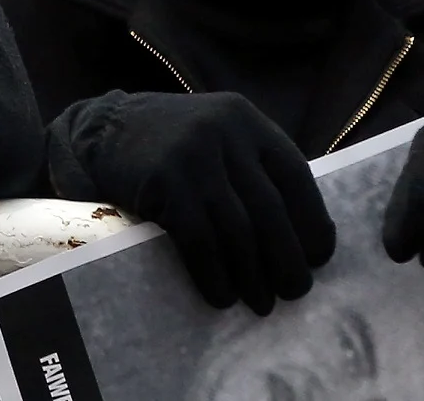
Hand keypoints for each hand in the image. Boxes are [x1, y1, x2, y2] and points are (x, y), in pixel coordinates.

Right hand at [50, 90, 333, 314]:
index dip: (313, 223)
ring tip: (260, 303)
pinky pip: (198, 238)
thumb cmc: (173, 146)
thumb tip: (302, 239)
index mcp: (247, 121)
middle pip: (269, 209)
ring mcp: (191, 154)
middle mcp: (223, 131)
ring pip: (237, 228)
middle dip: (286, 259)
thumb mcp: (220, 139)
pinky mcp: (162, 179)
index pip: (296, 177)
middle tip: (294, 292)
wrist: (105, 129)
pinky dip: (214, 274)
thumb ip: (254, 171)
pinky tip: (221, 295)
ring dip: (252, 275)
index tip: (319, 259)